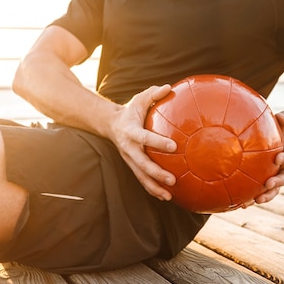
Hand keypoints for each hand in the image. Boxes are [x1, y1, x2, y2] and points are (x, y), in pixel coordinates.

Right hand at [108, 85, 177, 200]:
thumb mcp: (139, 99)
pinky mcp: (132, 165)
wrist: (110, 124)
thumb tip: (169, 87)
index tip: (173, 146)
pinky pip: (141, 179)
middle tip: (172, 179)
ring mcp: (129, 159)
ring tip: (169, 195)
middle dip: (156, 173)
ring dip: (154, 187)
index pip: (144, 138)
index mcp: (130, 131)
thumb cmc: (130, 110)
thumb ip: (153, 93)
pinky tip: (165, 197)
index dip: (157, 143)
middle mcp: (128, 148)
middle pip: (141, 164)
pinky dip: (152, 189)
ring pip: (140, 176)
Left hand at [253, 111, 283, 204]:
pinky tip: (241, 204)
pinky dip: (251, 199)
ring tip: (255, 200)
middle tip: (268, 184)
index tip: (278, 158)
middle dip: (276, 183)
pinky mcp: (264, 185)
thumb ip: (283, 120)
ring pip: (273, 191)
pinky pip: (259, 193)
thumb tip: (281, 114)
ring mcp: (275, 179)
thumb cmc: (279, 133)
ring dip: (266, 196)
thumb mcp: (283, 126)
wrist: (278, 145)